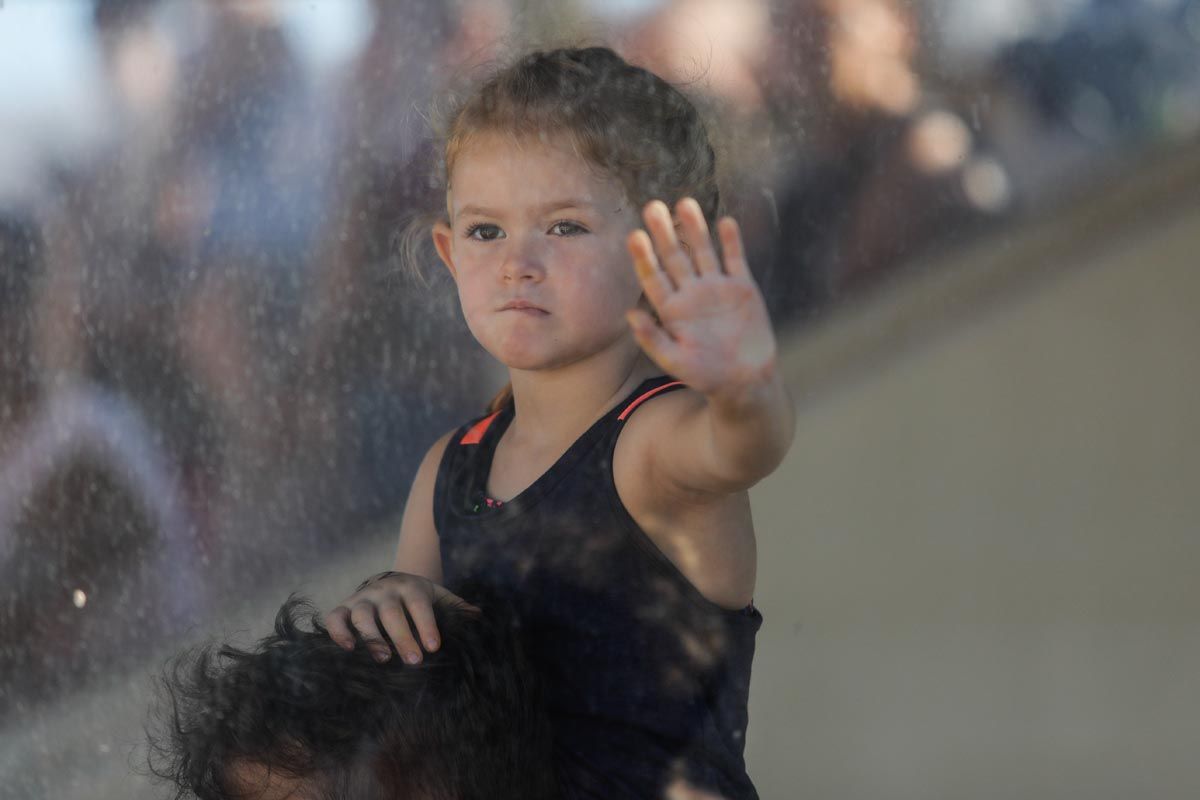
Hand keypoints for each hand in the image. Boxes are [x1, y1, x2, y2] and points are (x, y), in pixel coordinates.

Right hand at [324, 572, 476, 664]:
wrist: (387, 582)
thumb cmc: (417, 597)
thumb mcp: (438, 596)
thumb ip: (456, 607)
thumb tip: (479, 616)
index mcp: (411, 586)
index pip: (419, 604)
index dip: (426, 625)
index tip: (434, 647)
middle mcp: (384, 590)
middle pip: (392, 612)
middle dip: (403, 637)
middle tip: (415, 662)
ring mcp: (362, 598)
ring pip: (363, 615)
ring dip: (372, 637)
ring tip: (384, 659)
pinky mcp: (343, 608)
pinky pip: (335, 618)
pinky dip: (338, 632)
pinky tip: (348, 649)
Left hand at [626, 199, 776, 400]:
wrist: (746, 381)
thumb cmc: (706, 376)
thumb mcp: (675, 361)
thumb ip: (652, 339)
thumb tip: (629, 315)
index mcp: (672, 310)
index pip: (653, 277)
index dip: (643, 256)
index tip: (634, 235)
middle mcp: (691, 293)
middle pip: (674, 257)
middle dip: (664, 232)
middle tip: (652, 207)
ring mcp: (717, 288)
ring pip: (702, 251)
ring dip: (694, 228)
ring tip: (684, 203)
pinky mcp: (742, 288)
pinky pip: (735, 259)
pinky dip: (731, 241)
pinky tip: (724, 222)